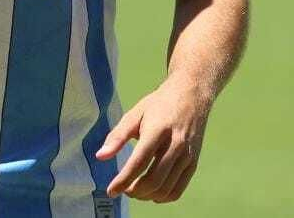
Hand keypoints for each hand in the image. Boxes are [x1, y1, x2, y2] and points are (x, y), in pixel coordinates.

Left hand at [94, 79, 210, 202]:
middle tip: (123, 189)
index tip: (110, 190)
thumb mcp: (135, 114)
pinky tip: (151, 192)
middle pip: (153, 179)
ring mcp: (187, 155)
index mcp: (158, 130)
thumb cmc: (159, 104)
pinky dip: (162, 197)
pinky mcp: (193, 163)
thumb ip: (117, 136)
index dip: (123, 180)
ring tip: (134, 191)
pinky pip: (178, 190)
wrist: (191, 95)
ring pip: (165, 188)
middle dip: (134, 191)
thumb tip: (100, 156)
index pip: (139, 162)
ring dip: (146, 196)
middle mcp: (175, 144)